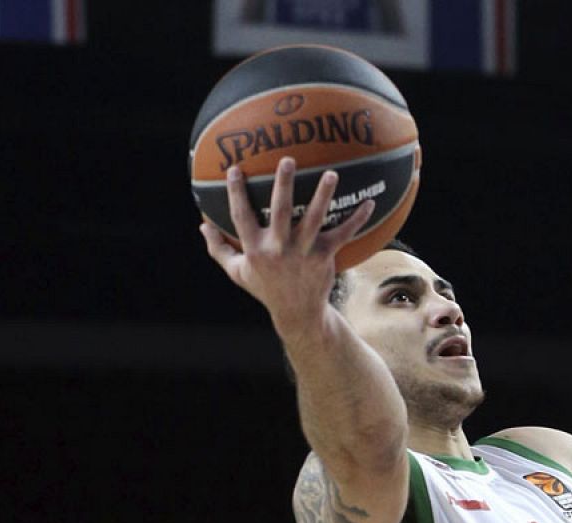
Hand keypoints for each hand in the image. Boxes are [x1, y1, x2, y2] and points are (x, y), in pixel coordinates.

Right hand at [200, 157, 375, 331]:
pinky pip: (343, 234)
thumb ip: (218, 249)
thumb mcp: (237, 272)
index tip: (234, 169)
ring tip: (331, 174)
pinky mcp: (325, 256)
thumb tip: (202, 226)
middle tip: (287, 160)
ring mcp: (304, 252)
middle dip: (283, 184)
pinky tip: (369, 202)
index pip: (241, 217)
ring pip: (314, 219)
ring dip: (323, 196)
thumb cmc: (265, 288)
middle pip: (280, 211)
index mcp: (255, 249)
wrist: (297, 312)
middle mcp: (279, 248)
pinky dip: (357, 219)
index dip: (236, 193)